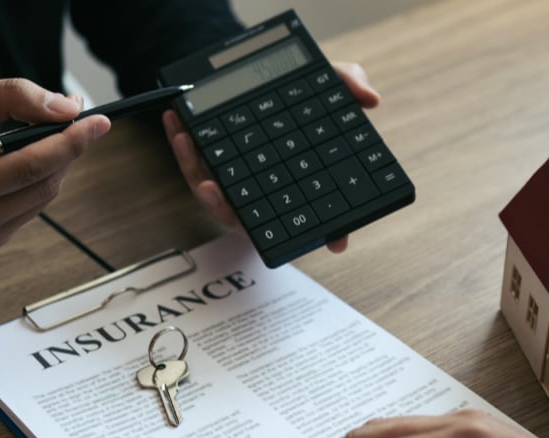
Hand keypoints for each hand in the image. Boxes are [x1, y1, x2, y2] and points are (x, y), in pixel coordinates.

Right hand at [0, 79, 110, 253]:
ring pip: (42, 198)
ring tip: (44, 135)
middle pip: (40, 186)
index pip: (24, 169)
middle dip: (66, 149)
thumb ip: (9, 98)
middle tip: (77, 117)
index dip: (67, 143)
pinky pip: (31, 209)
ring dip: (54, 164)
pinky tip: (22, 163)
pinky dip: (37, 181)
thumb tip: (67, 109)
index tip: (98, 121)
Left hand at [162, 61, 380, 253]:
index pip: (310, 217)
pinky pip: (194, 166)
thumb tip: (370, 99)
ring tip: (186, 143)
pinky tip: (177, 125)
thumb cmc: (298, 97)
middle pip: (250, 215)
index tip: (334, 241)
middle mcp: (267, 197)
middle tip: (217, 191)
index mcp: (296, 188)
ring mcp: (235, 187)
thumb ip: (347, 87)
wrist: (262, 84)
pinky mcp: (207, 168)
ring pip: (214, 194)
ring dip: (196, 171)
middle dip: (229, 208)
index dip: (324, 234)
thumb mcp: (325, 87)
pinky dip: (183, 148)